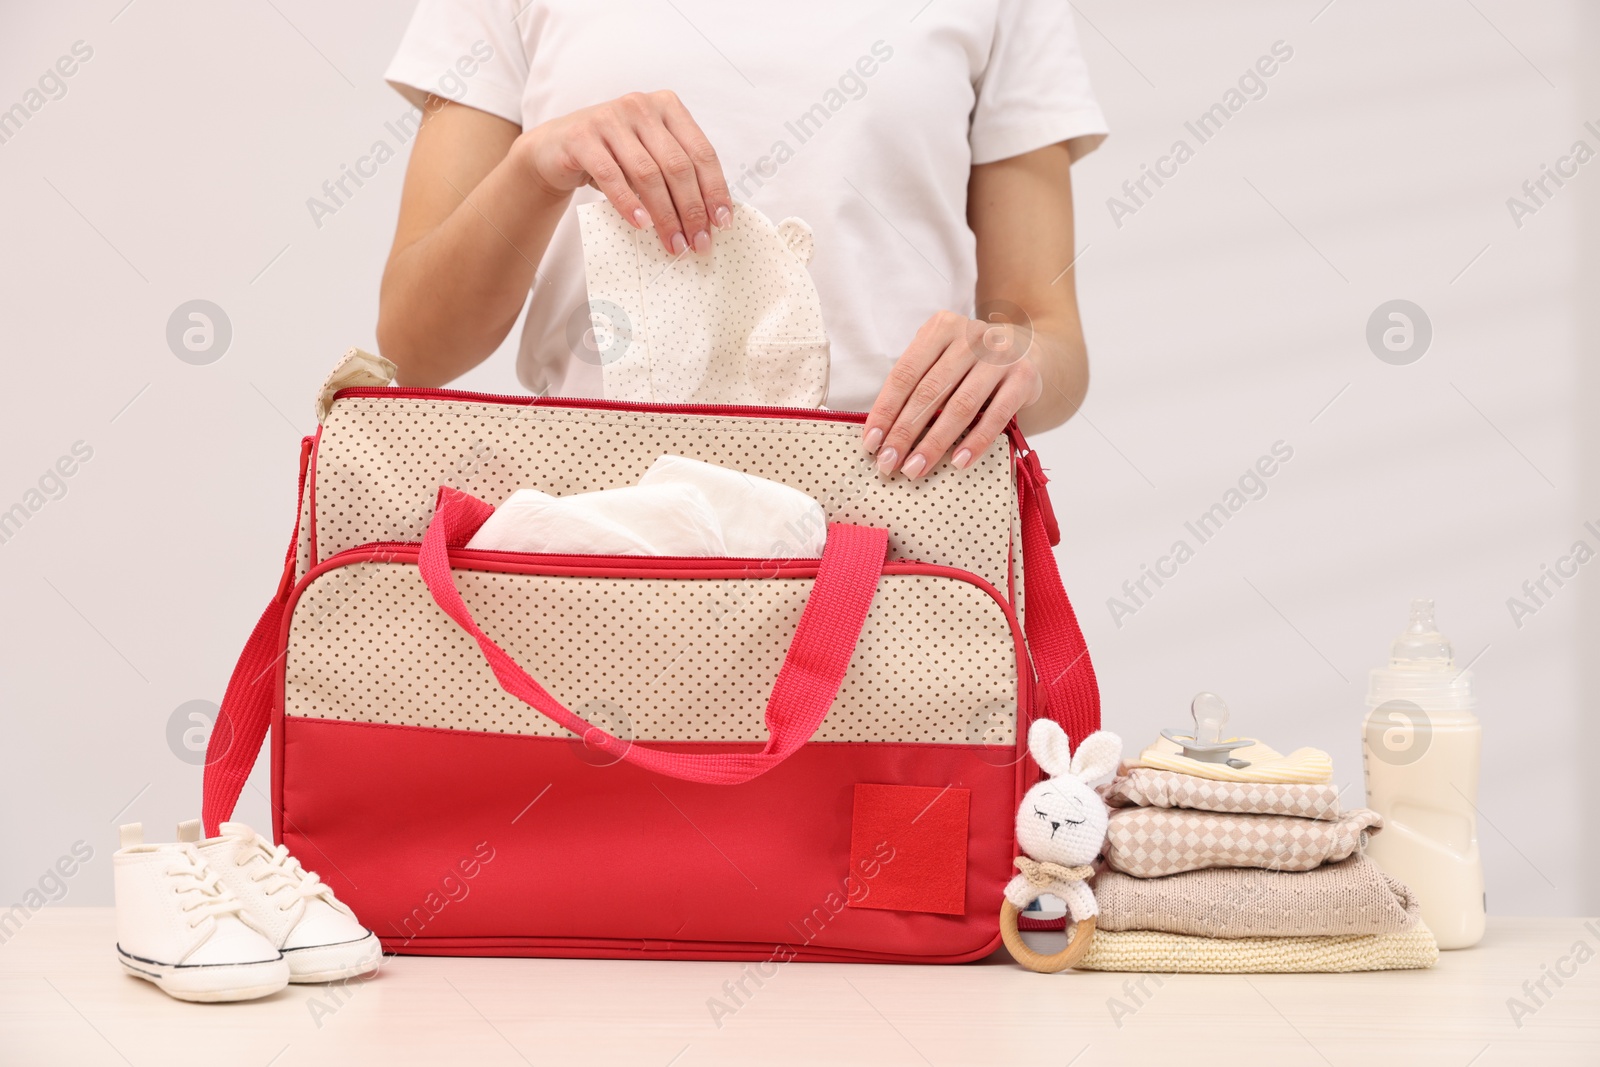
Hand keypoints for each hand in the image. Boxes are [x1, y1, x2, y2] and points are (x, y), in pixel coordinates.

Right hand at [518, 90, 731, 255]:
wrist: (555, 148)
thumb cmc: (612, 156)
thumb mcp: (649, 155)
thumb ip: (676, 172)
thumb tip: (710, 218)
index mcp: (668, 107)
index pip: (701, 152)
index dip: (714, 190)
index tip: (721, 223)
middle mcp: (641, 106)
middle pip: (677, 166)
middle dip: (692, 210)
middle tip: (698, 243)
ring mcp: (610, 118)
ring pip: (648, 173)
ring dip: (665, 215)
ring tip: (674, 244)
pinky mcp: (582, 137)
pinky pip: (611, 176)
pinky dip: (628, 203)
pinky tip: (641, 226)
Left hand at [863, 310, 1043, 477]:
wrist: (1034, 351)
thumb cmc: (974, 363)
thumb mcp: (944, 357)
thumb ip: (918, 381)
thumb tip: (883, 432)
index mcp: (941, 328)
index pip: (905, 374)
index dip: (885, 410)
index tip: (871, 442)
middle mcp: (971, 336)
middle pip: (929, 391)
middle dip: (904, 432)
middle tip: (888, 463)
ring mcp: (1000, 356)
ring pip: (960, 405)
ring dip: (935, 442)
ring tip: (915, 468)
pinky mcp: (1024, 377)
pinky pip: (996, 415)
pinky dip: (975, 441)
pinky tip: (958, 462)